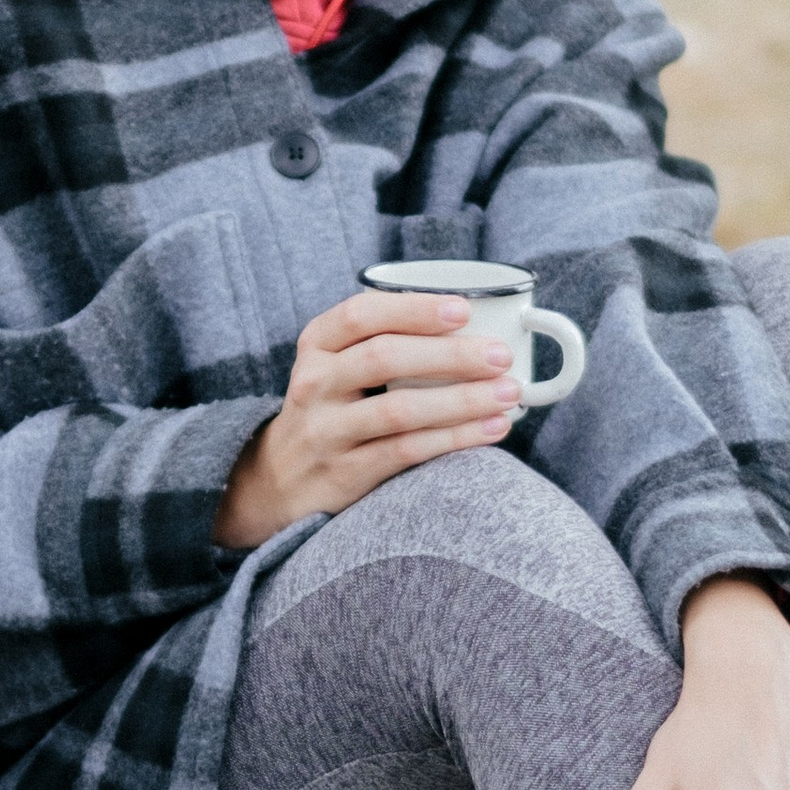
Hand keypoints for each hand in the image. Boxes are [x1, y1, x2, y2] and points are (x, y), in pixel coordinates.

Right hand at [215, 289, 517, 549]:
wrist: (280, 480)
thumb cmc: (332, 409)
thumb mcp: (336, 366)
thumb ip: (384, 343)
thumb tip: (478, 327)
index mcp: (317, 345)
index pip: (360, 314)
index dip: (413, 309)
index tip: (463, 310)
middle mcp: (314, 383)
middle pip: (383, 358)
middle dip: (450, 355)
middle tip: (501, 355)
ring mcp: (326, 431)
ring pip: (399, 409)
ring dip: (461, 400)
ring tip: (509, 393)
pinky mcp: (344, 473)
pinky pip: (406, 451)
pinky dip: (455, 438)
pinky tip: (492, 429)